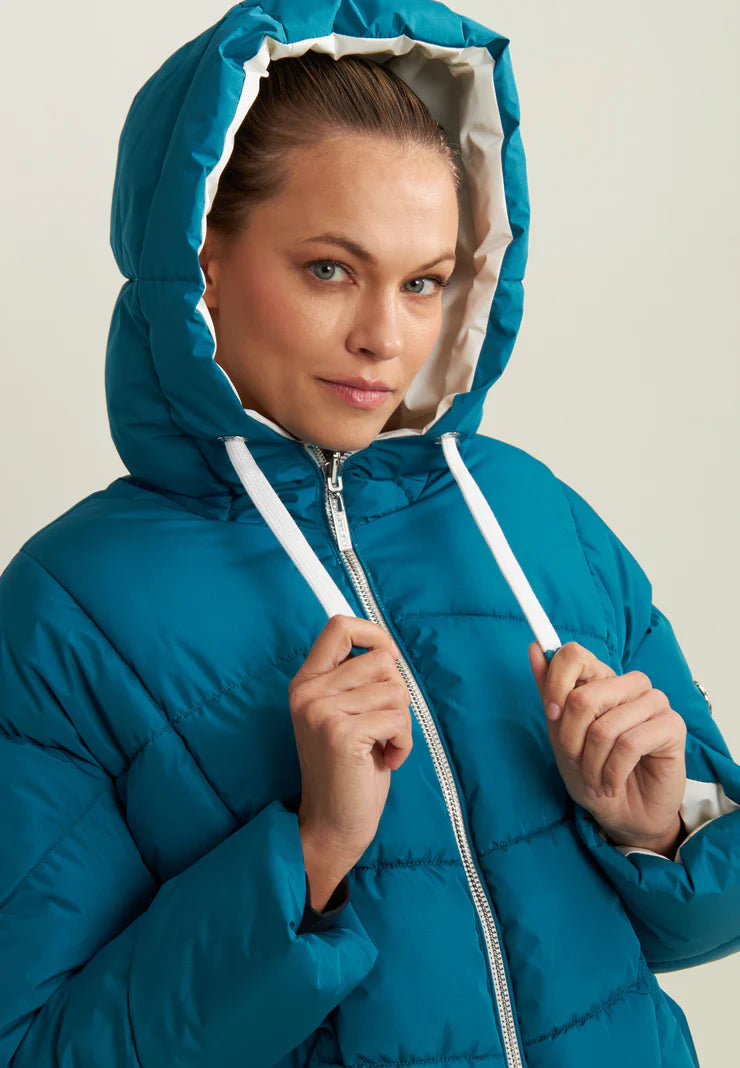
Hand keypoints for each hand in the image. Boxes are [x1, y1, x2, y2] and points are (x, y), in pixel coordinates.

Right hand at [290, 615, 412, 900]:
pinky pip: (398, 719)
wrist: (332, 824)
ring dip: (401, 722)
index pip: (339, 626)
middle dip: (397, 693)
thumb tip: (388, 649)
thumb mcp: (345, 714)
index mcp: (307, 681)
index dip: (373, 633)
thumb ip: (356, 680)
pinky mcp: (341, 734)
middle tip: (383, 726)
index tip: (388, 658)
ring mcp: (321, 712)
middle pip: (381, 660)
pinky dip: (403, 742)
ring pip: (395, 690)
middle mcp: (308, 692)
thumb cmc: (349, 769)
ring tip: (382, 746)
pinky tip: (386, 760)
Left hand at [528, 641, 686, 855]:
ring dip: (592, 764)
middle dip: (571, 740)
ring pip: (605, 726)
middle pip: (584, 697)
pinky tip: (611, 784)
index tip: (552, 715)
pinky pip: (630, 744)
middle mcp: (629, 684)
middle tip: (575, 763)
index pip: (573, 654)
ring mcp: (653, 702)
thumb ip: (550, 693)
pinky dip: (612, 772)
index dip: (555, 685)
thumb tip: (536, 648)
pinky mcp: (673, 726)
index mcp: (601, 679)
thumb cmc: (592, 773)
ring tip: (594, 781)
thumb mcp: (560, 735)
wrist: (623, 815)